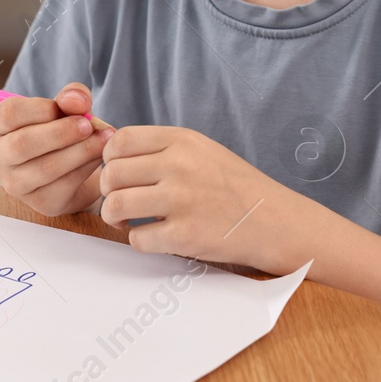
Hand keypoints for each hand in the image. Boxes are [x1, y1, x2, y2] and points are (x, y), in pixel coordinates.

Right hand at [0, 83, 113, 216]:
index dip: (41, 108)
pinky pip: (64, 184)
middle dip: (61, 132)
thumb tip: (77, 101)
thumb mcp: (66, 107)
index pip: (9, 114)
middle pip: (23, 144)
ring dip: (79, 151)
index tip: (71, 106)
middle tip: (89, 124)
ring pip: (45, 168)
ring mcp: (16, 183)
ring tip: (103, 139)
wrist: (71, 171)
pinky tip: (100, 155)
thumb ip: (72, 96)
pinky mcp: (40, 201)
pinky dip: (86, 167)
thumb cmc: (61, 132)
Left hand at [98, 126, 315, 271]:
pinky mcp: (184, 235)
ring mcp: (182, 200)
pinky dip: (138, 241)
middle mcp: (179, 166)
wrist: (273, 220)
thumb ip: (161, 149)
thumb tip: (112, 152)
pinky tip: (154, 237)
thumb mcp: (201, 150)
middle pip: (111, 173)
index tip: (118, 173)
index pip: (120, 140)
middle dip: (107, 191)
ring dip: (114, 217)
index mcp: (182, 141)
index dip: (109, 159)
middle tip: (121, 202)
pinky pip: (136, 238)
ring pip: (115, 205)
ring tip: (127, 221)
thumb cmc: (233, 186)